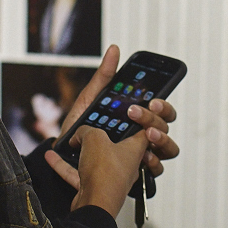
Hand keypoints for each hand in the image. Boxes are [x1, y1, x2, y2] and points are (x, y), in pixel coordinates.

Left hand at [44, 44, 179, 201]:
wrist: (61, 160)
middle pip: (166, 133)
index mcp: (136, 122)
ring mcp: (138, 160)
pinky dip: (145, 169)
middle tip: (140, 119)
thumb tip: (114, 49)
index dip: (164, 108)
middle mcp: (141, 141)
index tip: (154, 102)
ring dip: (160, 147)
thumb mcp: (89, 101)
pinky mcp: (131, 179)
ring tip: (146, 141)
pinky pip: (149, 176)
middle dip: (159, 125)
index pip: (162, 114)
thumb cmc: (78, 130)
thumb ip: (104, 77)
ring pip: (165, 155)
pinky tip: (139, 162)